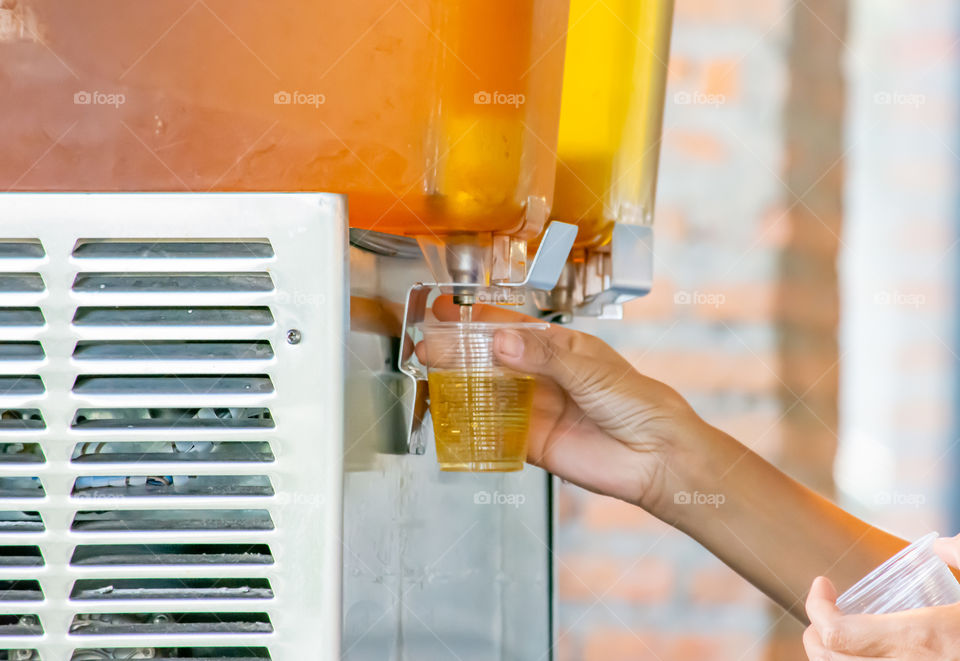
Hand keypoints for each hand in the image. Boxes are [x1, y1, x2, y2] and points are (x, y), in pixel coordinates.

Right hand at [428, 297, 711, 513]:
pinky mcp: (531, 442)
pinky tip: (454, 413)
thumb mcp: (590, 368)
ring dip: (460, 383)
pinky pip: (494, 431)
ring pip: (487, 392)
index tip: (447, 309)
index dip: (477, 319)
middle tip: (428, 345)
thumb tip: (502, 343)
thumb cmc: (637, 402)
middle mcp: (543, 376)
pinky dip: (473, 424)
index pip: (510, 328)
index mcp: (559, 348)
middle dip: (458, 351)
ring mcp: (535, 409)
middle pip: (491, 360)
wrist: (656, 456)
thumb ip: (543, 357)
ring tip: (431, 373)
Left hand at [803, 535, 959, 659]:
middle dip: (815, 634)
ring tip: (838, 634)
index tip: (821, 584)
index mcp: (917, 637)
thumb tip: (942, 546)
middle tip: (823, 611)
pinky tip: (869, 652)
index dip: (817, 608)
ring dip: (832, 655)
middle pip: (830, 659)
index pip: (838, 632)